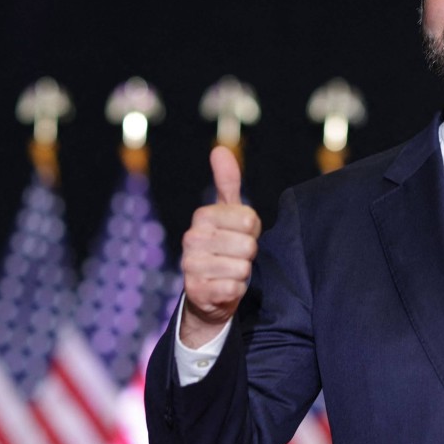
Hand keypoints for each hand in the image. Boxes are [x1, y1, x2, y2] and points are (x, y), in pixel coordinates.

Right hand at [179, 145, 261, 347]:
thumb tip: (220, 149)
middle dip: (249, 254)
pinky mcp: (196, 291)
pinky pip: (233, 287)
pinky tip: (224, 289)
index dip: (253, 231)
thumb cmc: (226, 247)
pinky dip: (235, 291)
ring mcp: (191, 265)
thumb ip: (228, 182)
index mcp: (203, 216)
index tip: (241, 235)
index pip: (249, 220)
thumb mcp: (229, 213)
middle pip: (248, 245)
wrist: (209, 293)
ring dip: (242, 273)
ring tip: (230, 272)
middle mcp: (192, 238)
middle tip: (236, 257)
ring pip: (242, 267)